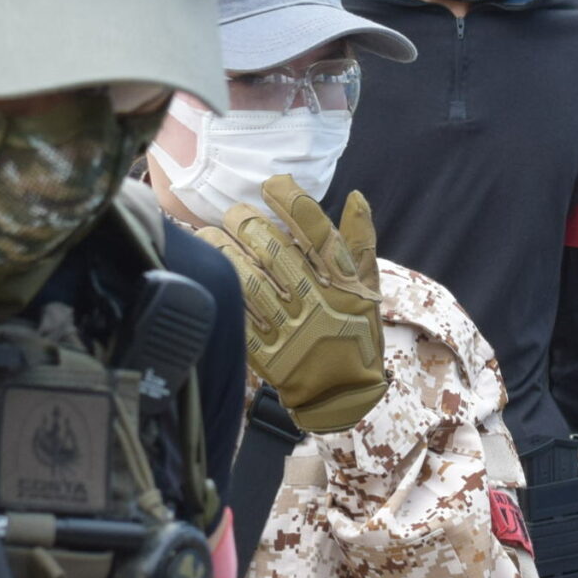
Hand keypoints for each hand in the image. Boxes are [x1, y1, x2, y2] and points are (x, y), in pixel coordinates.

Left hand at [198, 176, 386, 433]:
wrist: (343, 394)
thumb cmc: (357, 333)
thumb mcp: (369, 286)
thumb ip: (361, 241)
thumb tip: (355, 195)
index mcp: (344, 283)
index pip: (317, 234)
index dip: (292, 203)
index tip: (271, 184)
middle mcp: (318, 302)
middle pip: (276, 252)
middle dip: (249, 223)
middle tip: (234, 211)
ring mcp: (292, 328)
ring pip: (250, 280)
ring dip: (225, 251)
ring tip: (208, 233)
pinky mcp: (268, 353)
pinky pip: (239, 316)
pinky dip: (221, 290)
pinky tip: (207, 271)